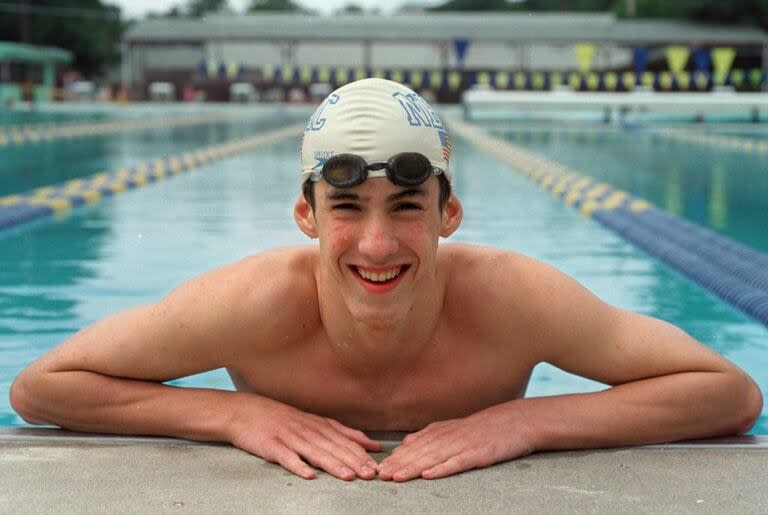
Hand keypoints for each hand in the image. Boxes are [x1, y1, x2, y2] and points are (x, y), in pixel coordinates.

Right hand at [227, 394, 381, 480]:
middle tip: (370, 474)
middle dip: (354, 461)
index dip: (362, 454)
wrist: (246, 411)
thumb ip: (343, 433)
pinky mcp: (272, 446)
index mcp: (319, 425)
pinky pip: (287, 457)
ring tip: (348, 476)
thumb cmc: (283, 419)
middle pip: (334, 447)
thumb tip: (371, 443)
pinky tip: (309, 475)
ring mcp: (290, 438)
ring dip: (333, 465)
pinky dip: (298, 466)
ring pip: (315, 452)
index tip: (377, 466)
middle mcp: (308, 430)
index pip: (345, 440)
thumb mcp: (315, 422)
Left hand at [377, 402, 535, 481]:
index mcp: (441, 431)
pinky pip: (458, 462)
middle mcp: (449, 437)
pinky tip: (429, 475)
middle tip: (380, 475)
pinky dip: (442, 469)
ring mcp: (464, 445)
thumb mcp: (453, 428)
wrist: (516, 421)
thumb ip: (429, 435)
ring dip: (413, 468)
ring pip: (433, 458)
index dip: (395, 458)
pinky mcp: (479, 453)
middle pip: (419, 452)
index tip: (378, 468)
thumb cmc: (484, 427)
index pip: (413, 446)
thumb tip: (406, 443)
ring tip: (396, 477)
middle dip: (398, 464)